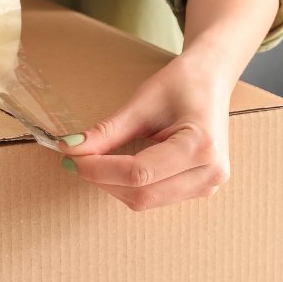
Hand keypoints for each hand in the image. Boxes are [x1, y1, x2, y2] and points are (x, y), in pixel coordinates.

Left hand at [60, 52, 232, 210]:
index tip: (71, 157)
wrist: (212, 80)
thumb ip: (108, 131)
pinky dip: (130, 186)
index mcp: (201, 146)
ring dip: (114, 186)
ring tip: (97, 162)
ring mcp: (209, 185)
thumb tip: (71, 149)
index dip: (99, 169)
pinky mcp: (201, 189)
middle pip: (142, 194)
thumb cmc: (183, 83)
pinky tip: (120, 168)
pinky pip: (156, 198)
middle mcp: (210, 172)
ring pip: (146, 201)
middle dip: (103, 180)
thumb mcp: (142, 103)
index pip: (139, 173)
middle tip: (76, 160)